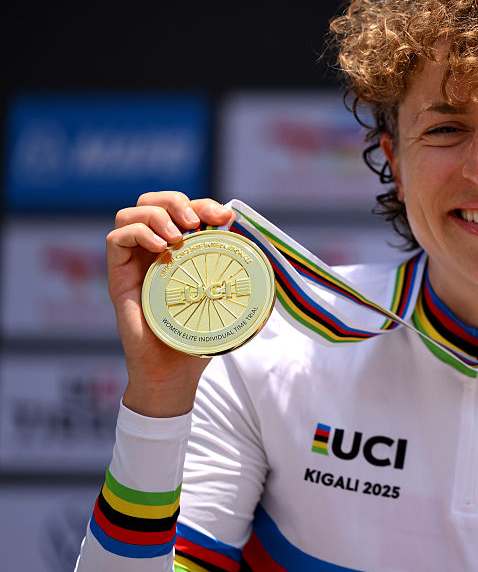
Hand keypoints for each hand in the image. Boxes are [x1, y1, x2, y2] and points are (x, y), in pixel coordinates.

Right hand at [106, 191, 234, 417]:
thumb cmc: (200, 335)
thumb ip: (241, 276)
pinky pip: (116, 238)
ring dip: (157, 215)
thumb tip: (267, 255)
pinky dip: (139, 233)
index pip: (184, 209)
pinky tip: (163, 249)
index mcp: (179, 249)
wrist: (174, 370)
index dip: (203, 204)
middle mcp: (153, 251)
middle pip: (152, 201)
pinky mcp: (118, 277)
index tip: (225, 217)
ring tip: (179, 237)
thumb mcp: (227, 299)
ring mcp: (134, 263)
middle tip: (197, 222)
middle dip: (176, 200)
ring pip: (131, 213)